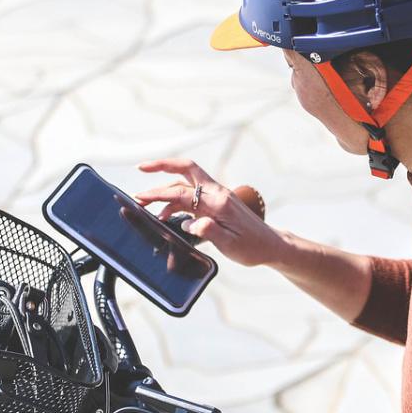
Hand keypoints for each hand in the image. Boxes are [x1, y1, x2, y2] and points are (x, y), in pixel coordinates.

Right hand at [133, 158, 284, 267]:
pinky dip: (176, 201)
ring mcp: (217, 196)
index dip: (159, 194)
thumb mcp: (230, 244)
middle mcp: (217, 193)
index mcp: (219, 202)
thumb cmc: (252, 246)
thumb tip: (189, 223)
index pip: (183, 193)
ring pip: (186, 183)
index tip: (141, 197)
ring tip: (146, 202)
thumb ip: (209, 231)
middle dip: (162, 166)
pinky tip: (166, 215)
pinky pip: (192, 196)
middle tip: (141, 167)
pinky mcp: (216, 202)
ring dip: (166, 188)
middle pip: (186, 169)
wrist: (270, 245)